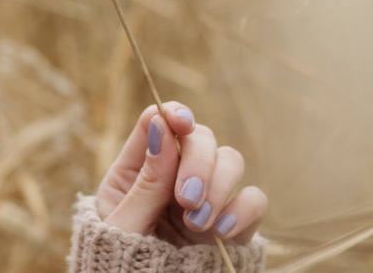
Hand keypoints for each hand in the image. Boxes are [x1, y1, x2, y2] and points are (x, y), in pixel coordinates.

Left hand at [96, 102, 267, 246]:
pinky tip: (221, 233)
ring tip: (197, 223)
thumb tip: (163, 126)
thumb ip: (145, 182)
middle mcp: (175, 176)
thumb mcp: (123, 224)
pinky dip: (244, 210)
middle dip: (199, 162)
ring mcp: (206, 198)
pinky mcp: (232, 224)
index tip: (181, 123)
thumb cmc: (119, 263)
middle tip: (186, 199)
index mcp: (138, 168)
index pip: (159, 121)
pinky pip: (253, 201)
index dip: (174, 114)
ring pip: (231, 161)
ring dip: (219, 187)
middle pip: (202, 138)